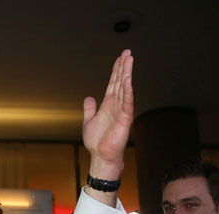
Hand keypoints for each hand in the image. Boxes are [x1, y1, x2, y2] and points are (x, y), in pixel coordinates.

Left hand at [83, 49, 133, 177]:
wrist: (101, 156)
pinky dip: (128, 91)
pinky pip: (127, 102)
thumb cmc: (97, 141)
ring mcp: (122, 110)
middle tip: (128, 52)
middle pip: (120, 81)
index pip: (113, 82)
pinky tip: (128, 80)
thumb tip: (89, 97)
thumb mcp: (88, 121)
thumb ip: (89, 108)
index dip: (116, 70)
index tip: (120, 57)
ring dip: (127, 73)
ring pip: (125, 88)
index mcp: (108, 104)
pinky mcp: (125, 118)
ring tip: (130, 59)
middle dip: (124, 66)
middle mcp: (116, 104)